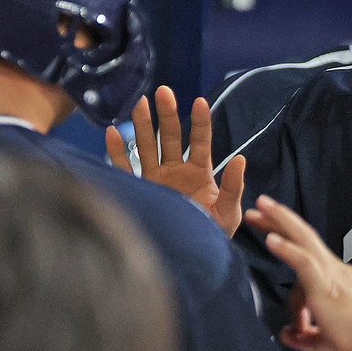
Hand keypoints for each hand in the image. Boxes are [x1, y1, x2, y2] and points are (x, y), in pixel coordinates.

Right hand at [107, 86, 246, 236]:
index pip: (201, 141)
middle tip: (164, 91)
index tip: (199, 102)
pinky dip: (117, 152)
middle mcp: (176, 171)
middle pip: (170, 137)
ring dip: (143, 125)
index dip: (200, 122)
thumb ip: (233, 187)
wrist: (190, 258)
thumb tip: (240, 159)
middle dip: (167, 114)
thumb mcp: (228, 213)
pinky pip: (125, 169)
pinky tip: (111, 133)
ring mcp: (156, 180)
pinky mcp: (141, 192)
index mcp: (199, 173)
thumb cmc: (213, 236)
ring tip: (140, 102)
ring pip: (147, 146)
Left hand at [244, 195, 351, 350]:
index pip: (310, 272)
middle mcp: (338, 272)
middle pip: (305, 238)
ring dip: (279, 221)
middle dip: (282, 221)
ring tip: (260, 206)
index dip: (295, 300)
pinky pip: (303, 261)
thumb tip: (286, 335)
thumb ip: (306, 338)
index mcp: (341, 282)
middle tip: (262, 205)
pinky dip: (286, 249)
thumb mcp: (329, 342)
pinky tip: (271, 239)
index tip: (294, 327)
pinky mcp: (327, 285)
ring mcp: (333, 275)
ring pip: (303, 239)